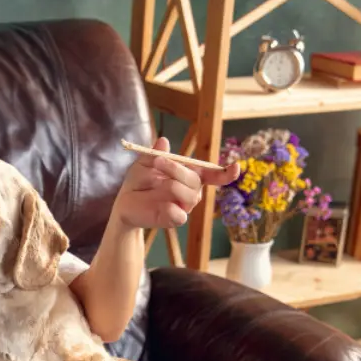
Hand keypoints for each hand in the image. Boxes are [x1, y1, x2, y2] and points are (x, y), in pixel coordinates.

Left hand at [111, 136, 241, 229]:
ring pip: (189, 195)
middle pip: (196, 180)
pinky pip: (179, 214)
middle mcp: (191, 191)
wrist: (124, 203)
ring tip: (152, 183)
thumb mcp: (144, 164)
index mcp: (189, 175)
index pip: (213, 175)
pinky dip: (168, 207)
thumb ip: (155, 154)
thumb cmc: (138, 182)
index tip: (236, 167)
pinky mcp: (175, 220)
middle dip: (177, 168)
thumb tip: (163, 141)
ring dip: (169, 184)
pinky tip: (157, 204)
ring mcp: (184, 206)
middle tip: (158, 161)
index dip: (226, 173)